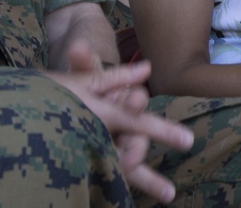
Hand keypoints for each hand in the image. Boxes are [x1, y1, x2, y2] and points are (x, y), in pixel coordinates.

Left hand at [50, 44, 193, 202]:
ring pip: (135, 153)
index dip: (133, 102)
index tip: (133, 102)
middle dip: (136, 144)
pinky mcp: (112, 160)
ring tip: (165, 191)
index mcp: (120, 97)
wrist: (74, 98)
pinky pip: (130, 172)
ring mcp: (119, 141)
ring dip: (150, 172)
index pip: (132, 101)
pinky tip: (166, 195)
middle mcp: (125, 120)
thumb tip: (77, 48)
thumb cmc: (84, 85)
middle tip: (129, 155)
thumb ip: (82, 64)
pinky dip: (149, 184)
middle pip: (137, 131)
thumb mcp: (83, 75)